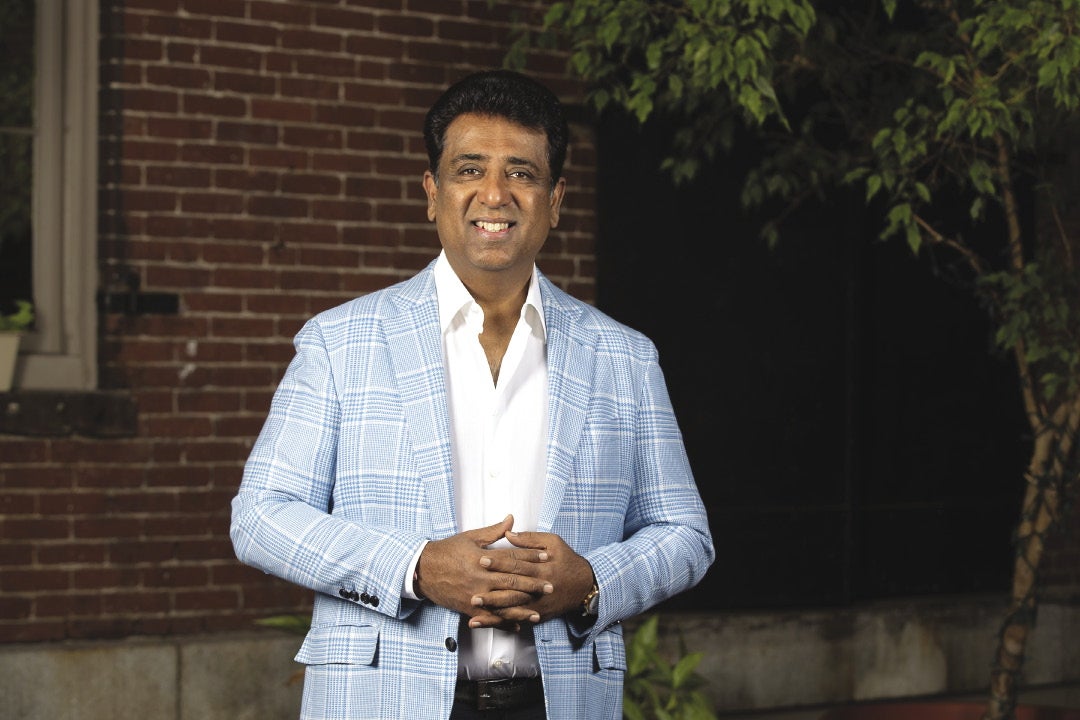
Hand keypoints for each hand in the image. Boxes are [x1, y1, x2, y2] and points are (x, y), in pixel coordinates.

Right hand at [415, 515, 552, 629]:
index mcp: (482, 558)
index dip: (531, 556)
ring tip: (539, 610)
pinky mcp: (469, 609)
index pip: (512, 557)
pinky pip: (490, 618)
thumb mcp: (470, 538)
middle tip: (550, 586)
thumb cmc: (447, 551)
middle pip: (512, 581)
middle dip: (533, 584)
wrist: (422, 570)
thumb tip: (511, 520)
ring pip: (504, 603)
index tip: (547, 557)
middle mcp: (480, 578)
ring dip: (523, 607)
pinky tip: (518, 624)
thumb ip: (493, 531)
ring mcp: (475, 595)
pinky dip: (504, 622)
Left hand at [471, 528, 594, 626]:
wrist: (585, 585)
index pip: (517, 564)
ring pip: (512, 608)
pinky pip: (516, 620)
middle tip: (471, 588)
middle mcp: (540, 588)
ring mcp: (538, 604)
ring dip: (492, 608)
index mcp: (543, 568)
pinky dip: (498, 622)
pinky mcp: (537, 615)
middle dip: (491, 589)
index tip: (481, 559)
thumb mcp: (553, 543)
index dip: (499, 562)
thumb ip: (530, 539)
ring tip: (473, 606)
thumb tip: (508, 533)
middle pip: (512, 588)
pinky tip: (482, 622)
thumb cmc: (567, 560)